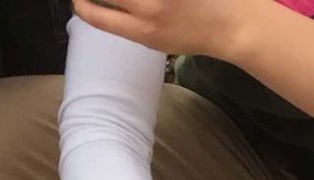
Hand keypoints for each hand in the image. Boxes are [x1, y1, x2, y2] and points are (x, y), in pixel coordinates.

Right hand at [72, 0, 251, 59]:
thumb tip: (107, 8)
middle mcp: (147, 9)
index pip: (95, 15)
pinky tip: (154, 2)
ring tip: (126, 1)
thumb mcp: (158, 42)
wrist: (234, 25)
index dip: (81, 4)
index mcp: (141, 32)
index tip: (79, 0)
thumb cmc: (196, 34)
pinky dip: (142, 0)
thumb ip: (131, 25)